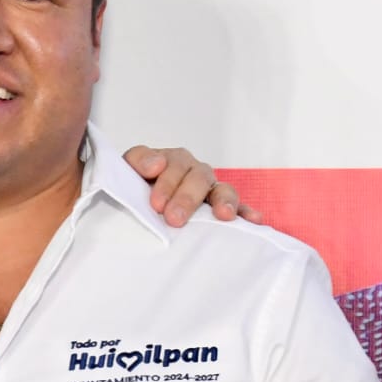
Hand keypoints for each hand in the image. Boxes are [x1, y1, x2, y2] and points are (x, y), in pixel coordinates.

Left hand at [123, 145, 262, 227]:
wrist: (136, 202)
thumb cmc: (134, 187)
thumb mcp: (128, 170)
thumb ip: (137, 161)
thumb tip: (155, 164)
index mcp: (173, 161)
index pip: (174, 164)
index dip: (167, 182)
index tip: (156, 204)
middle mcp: (194, 172)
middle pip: (197, 178)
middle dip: (187, 198)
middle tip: (174, 219)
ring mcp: (210, 189)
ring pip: (221, 190)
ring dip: (224, 201)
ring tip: (224, 215)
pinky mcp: (221, 207)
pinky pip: (238, 207)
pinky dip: (245, 212)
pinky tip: (253, 221)